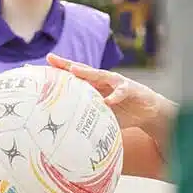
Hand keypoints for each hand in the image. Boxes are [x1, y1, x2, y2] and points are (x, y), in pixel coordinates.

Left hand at [46, 53, 173, 133]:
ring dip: (88, 73)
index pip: (75, 77)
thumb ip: (88, 119)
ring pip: (101, 75)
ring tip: (74, 71)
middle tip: (52, 59)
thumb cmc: (123, 113)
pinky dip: (115, 95)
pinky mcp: (131, 89)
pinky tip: (107, 101)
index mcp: (94, 86)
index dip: (60, 71)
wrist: (148, 113)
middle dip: (67, 65)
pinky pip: (121, 91)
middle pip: (83, 70)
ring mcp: (117, 83)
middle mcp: (103, 81)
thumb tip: (67, 133)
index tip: (44, 66)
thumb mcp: (102, 116)